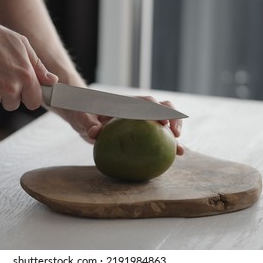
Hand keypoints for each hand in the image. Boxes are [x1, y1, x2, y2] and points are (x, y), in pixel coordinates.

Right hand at [0, 18, 57, 109]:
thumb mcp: (20, 44)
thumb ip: (38, 66)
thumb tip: (52, 81)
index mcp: (25, 76)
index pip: (34, 102)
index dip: (29, 96)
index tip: (24, 90)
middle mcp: (9, 88)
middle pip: (14, 104)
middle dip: (9, 94)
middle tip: (0, 73)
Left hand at [54, 97, 184, 155]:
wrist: (84, 115)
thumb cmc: (83, 113)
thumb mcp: (82, 118)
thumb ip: (88, 123)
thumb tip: (94, 133)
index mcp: (126, 103)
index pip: (145, 103)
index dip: (156, 111)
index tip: (161, 124)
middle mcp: (138, 108)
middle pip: (162, 108)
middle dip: (173, 118)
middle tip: (176, 135)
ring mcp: (141, 119)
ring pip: (164, 123)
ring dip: (174, 134)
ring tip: (180, 151)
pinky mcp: (141, 131)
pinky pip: (155, 138)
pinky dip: (165, 146)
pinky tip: (172, 160)